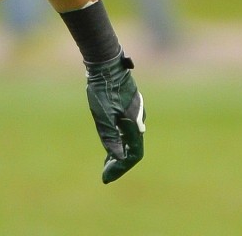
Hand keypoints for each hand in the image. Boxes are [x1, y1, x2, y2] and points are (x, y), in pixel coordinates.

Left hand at [85, 51, 145, 182]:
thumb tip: (117, 156)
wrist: (106, 63)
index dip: (119, 168)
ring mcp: (136, 114)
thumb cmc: (102, 88)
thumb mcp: (102, 114)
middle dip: (119, 162)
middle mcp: (139, 121)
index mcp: (134, 125)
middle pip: (133, 149)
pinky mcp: (131, 107)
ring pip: (131, 138)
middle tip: (105, 172)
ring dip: (121, 151)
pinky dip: (121, 138)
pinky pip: (129, 129)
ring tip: (107, 160)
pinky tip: (112, 140)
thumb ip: (110, 135)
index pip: (132, 155)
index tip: (106, 177)